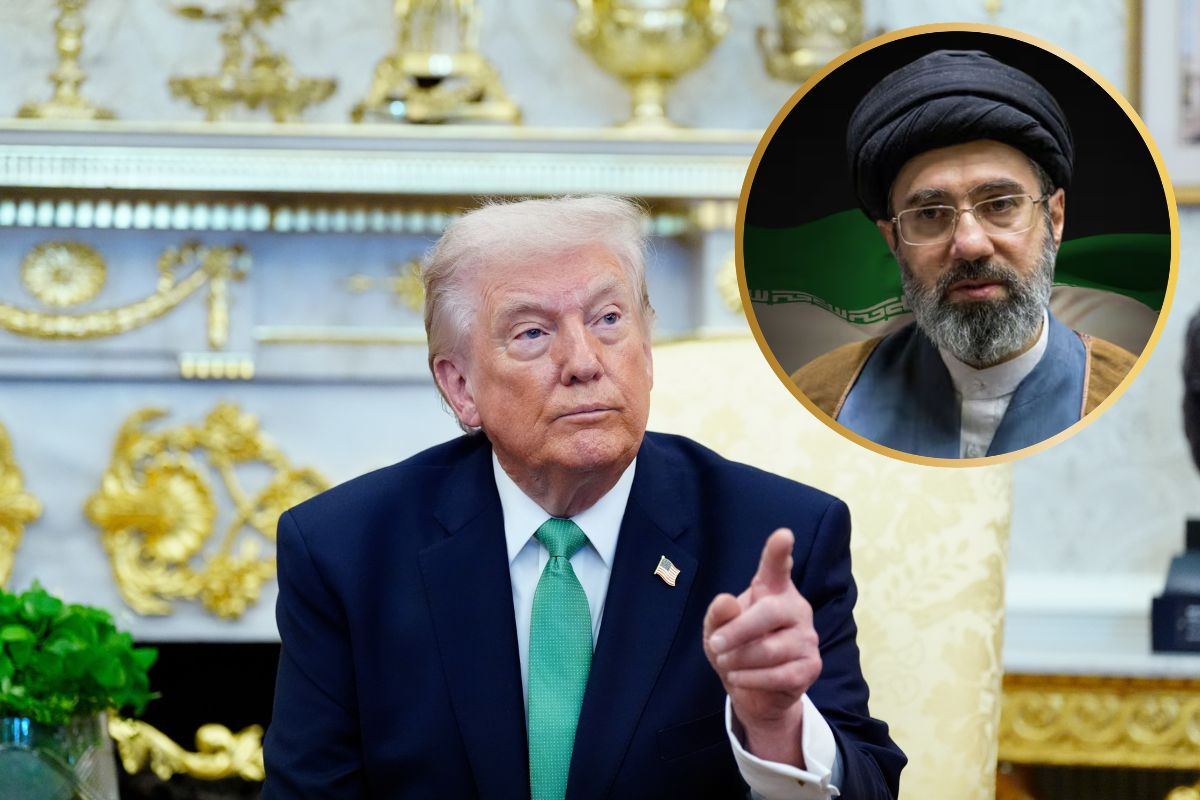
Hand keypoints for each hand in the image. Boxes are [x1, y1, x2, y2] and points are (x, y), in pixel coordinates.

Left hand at [703, 528, 820, 766]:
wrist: (754, 691)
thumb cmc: (735, 649)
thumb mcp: (716, 631)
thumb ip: (718, 616)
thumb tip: (724, 601)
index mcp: (773, 590)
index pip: (777, 568)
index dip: (778, 552)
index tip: (783, 535)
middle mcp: (796, 608)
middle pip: (768, 613)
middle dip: (736, 632)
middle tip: (715, 645)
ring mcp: (807, 637)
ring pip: (769, 649)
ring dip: (739, 661)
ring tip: (727, 663)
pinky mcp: (811, 667)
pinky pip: (778, 675)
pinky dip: (751, 679)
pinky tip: (739, 678)